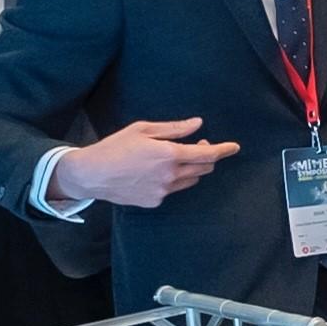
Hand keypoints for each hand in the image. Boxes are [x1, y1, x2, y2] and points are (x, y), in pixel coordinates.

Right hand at [49, 118, 239, 208]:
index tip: (234, 147)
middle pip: (204, 169)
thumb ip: (174, 128)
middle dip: (207, 157)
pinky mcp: (155, 201)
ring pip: (191, 180)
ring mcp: (163, 191)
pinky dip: (173, 179)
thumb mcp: (143, 129)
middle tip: (197, 145)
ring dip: (191, 169)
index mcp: (168, 154)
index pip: (206, 154)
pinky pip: (173, 189)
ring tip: (173, 158)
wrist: (92, 174)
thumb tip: (198, 124)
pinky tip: (154, 172)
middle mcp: (170, 175)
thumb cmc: (115, 147)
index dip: (223, 150)